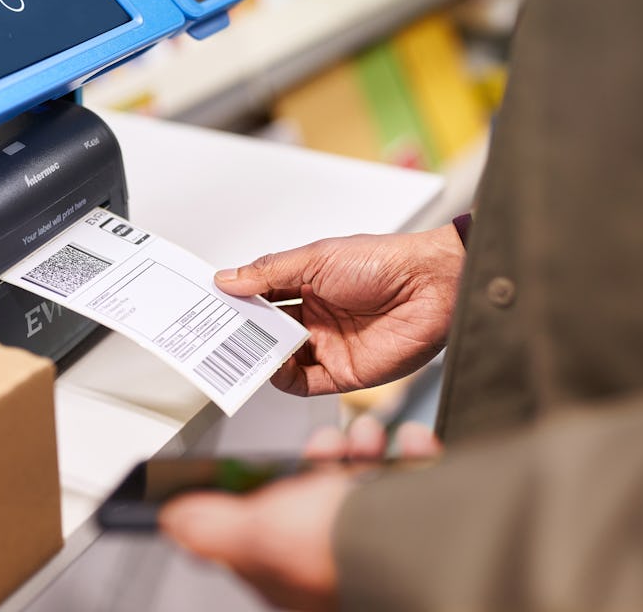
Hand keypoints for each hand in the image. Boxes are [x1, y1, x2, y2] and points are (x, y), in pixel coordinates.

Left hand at [159, 416, 441, 610]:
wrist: (421, 544)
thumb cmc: (336, 549)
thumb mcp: (254, 532)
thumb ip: (212, 526)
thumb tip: (173, 521)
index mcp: (293, 571)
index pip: (270, 531)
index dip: (267, 492)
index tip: (269, 463)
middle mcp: (338, 560)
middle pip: (323, 501)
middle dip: (325, 459)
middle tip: (327, 443)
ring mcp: (382, 542)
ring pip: (369, 486)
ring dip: (367, 451)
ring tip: (369, 437)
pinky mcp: (424, 521)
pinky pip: (417, 481)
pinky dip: (415, 455)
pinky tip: (411, 444)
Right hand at [215, 225, 464, 395]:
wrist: (431, 286)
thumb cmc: (384, 262)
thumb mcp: (317, 258)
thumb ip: (270, 273)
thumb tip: (228, 279)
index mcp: (309, 284)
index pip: (263, 296)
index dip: (238, 300)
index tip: (211, 304)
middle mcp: (317, 316)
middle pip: (268, 330)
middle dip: (243, 331)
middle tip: (217, 331)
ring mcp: (329, 345)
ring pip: (281, 358)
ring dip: (260, 356)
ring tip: (239, 349)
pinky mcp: (344, 372)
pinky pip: (305, 383)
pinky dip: (283, 379)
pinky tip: (271, 367)